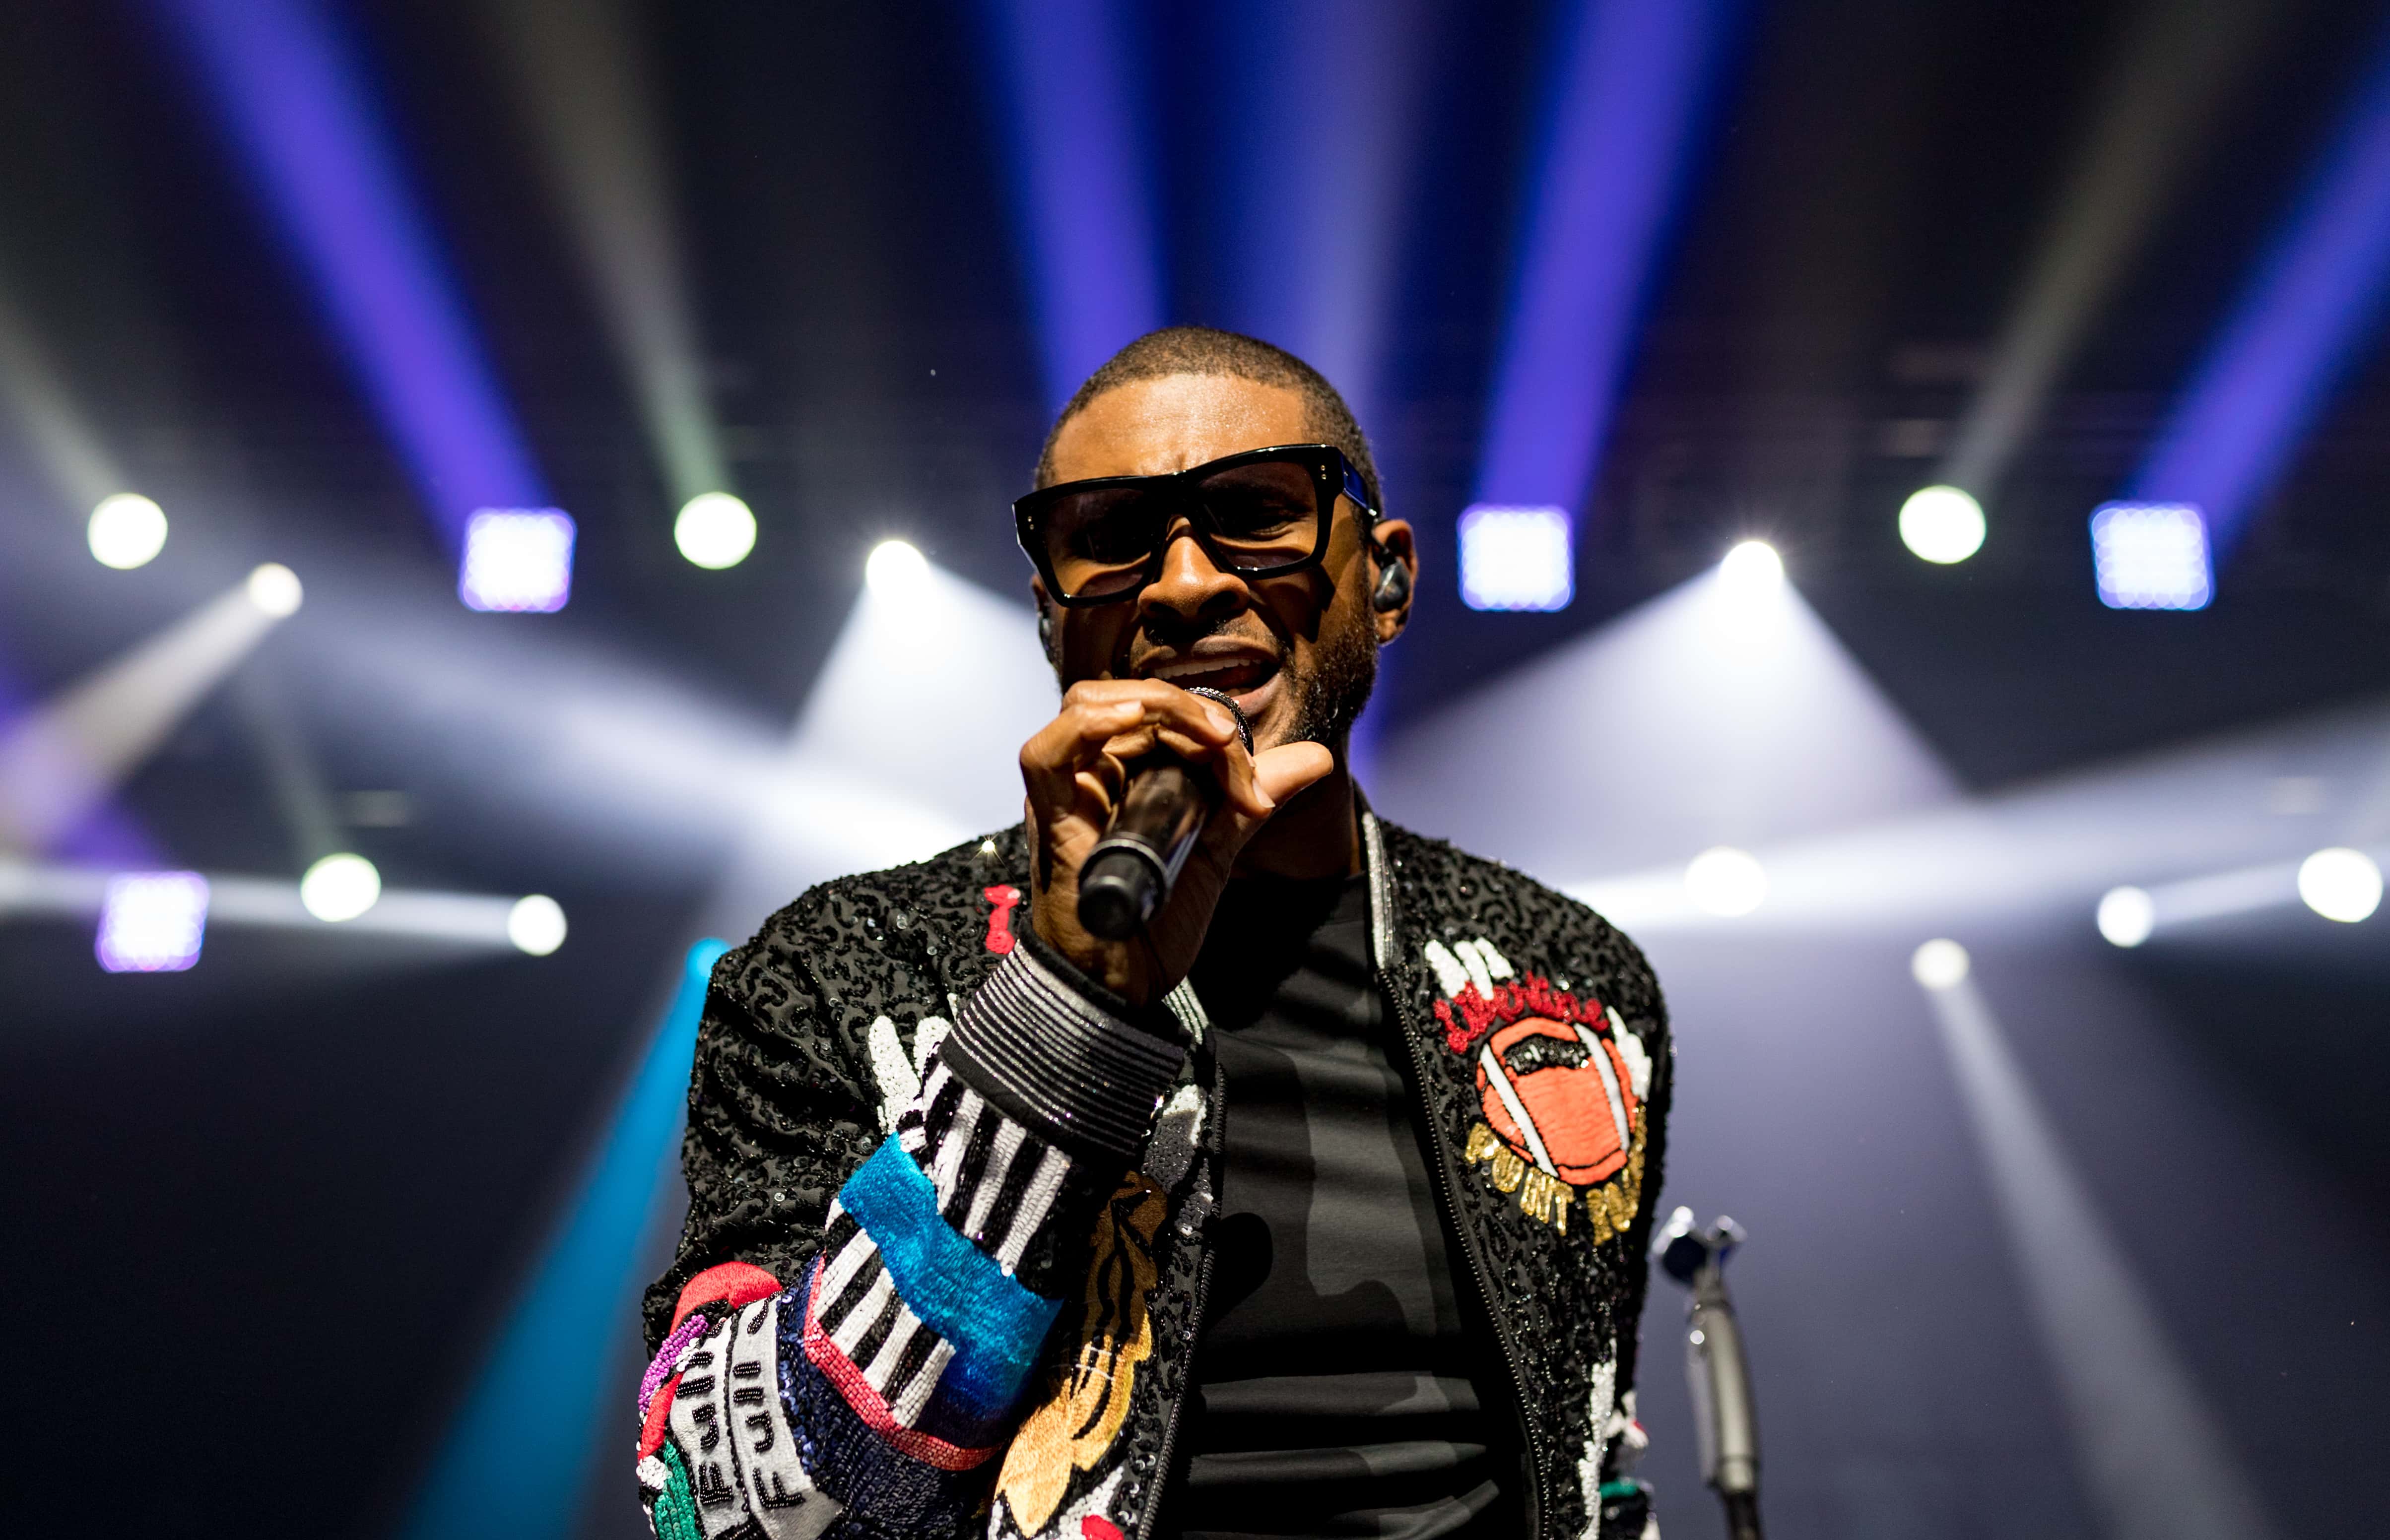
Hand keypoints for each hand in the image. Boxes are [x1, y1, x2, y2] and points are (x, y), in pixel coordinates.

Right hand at [1020, 679, 1333, 1004]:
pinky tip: (1130, 720)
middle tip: (1224, 740)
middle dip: (1180, 705)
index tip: (1240, 756)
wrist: (1125, 985)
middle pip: (1120, 697)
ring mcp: (1066, 794)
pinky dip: (1084, 727)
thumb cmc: (1157, 920)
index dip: (1200, 718)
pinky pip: (1044, 754)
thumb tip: (1318, 759)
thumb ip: (1254, 799)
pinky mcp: (1050, 819)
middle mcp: (1089, 777)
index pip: (1153, 713)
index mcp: (1121, 776)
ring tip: (1201, 733)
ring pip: (1084, 706)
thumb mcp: (1216, 848)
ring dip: (1148, 705)